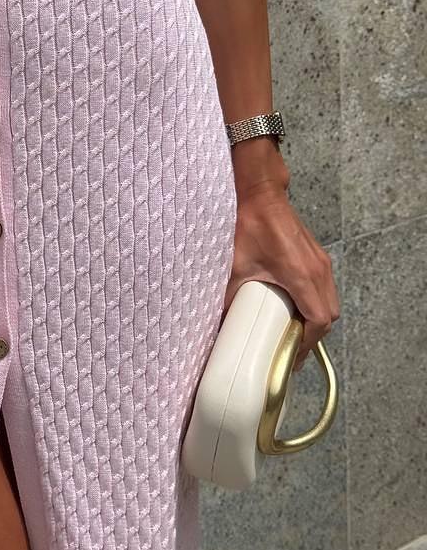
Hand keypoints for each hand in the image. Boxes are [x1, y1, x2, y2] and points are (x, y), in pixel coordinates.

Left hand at [223, 179, 340, 370]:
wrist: (260, 193)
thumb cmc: (250, 225)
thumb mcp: (236, 265)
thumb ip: (229, 295)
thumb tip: (219, 319)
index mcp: (302, 275)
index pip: (318, 320)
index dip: (307, 344)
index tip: (290, 357)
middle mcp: (318, 270)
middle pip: (330, 315)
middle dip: (313, 336)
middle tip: (290, 348)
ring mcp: (321, 261)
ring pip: (330, 301)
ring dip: (316, 319)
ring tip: (293, 331)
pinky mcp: (317, 255)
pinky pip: (324, 287)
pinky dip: (315, 302)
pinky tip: (295, 306)